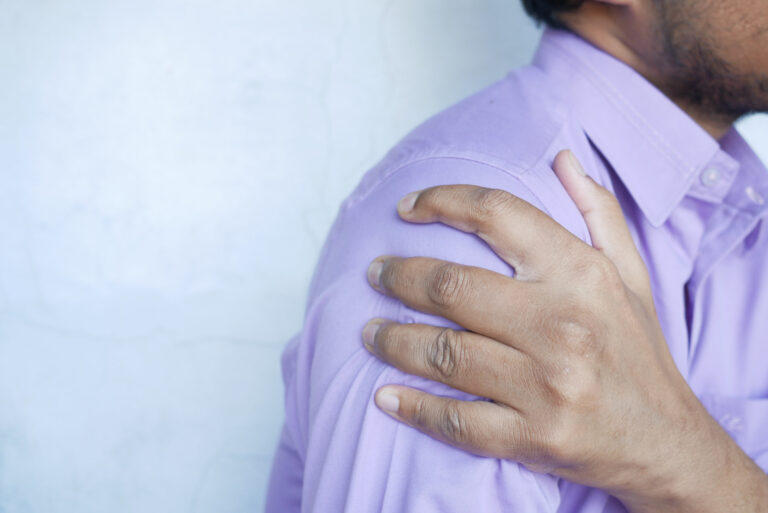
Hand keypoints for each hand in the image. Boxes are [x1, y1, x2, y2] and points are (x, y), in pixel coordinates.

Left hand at [363, 150, 767, 511]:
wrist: (668, 444)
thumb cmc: (640, 353)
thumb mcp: (631, 275)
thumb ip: (598, 212)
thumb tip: (563, 157)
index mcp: (581, 275)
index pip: (497, 216)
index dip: (442, 202)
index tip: (406, 207)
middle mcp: (562, 325)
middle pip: (452, 286)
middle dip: (399, 276)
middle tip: (374, 274)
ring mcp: (546, 385)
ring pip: (443, 352)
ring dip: (393, 339)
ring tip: (369, 331)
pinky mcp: (534, 437)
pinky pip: (456, 420)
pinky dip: (414, 408)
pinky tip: (385, 396)